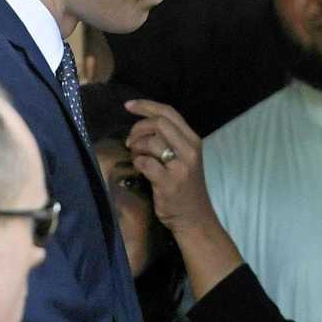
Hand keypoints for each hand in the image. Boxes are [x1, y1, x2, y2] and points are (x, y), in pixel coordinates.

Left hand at [125, 100, 215, 234]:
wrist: (193, 216)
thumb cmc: (185, 186)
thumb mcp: (185, 157)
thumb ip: (171, 139)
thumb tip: (143, 124)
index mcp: (193, 140)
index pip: (169, 112)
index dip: (146, 105)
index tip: (128, 105)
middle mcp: (189, 150)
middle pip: (159, 123)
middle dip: (138, 127)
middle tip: (130, 140)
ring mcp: (180, 167)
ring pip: (151, 142)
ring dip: (136, 147)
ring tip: (136, 156)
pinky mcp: (168, 182)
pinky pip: (144, 163)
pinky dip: (137, 163)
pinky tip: (140, 169)